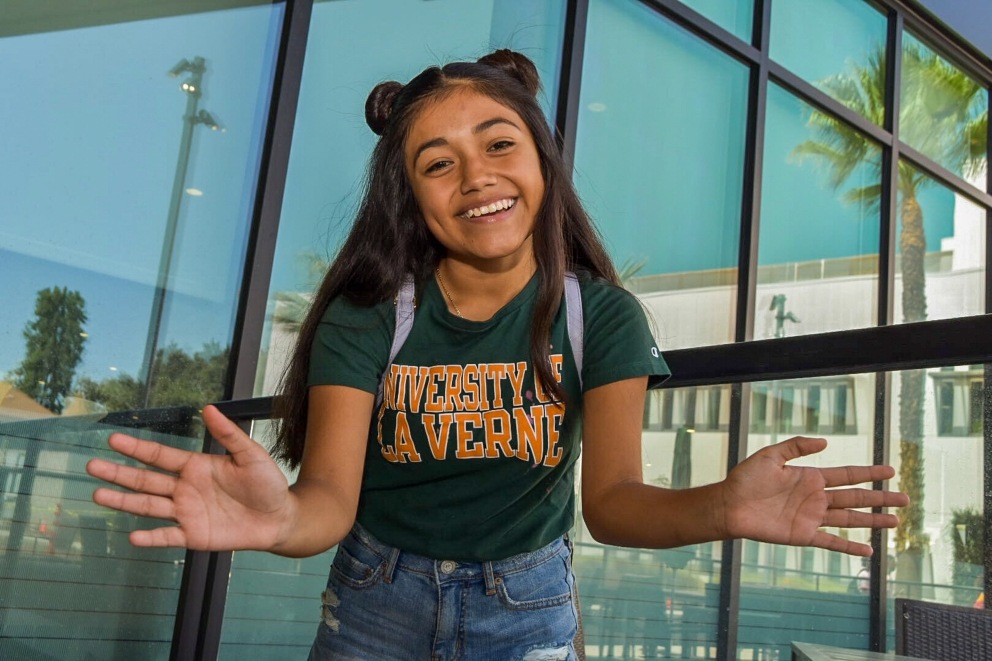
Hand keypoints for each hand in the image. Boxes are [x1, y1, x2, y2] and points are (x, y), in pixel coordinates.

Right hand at [86, 405, 291, 550]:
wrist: (280, 517)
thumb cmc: (267, 483)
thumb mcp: (251, 454)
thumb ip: (228, 434)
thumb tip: (209, 408)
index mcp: (195, 466)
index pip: (159, 456)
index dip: (137, 448)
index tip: (113, 439)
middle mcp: (184, 488)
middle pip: (145, 480)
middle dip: (119, 474)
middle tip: (92, 466)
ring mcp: (186, 513)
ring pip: (148, 506)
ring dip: (123, 502)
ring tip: (98, 495)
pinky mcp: (193, 535)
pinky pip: (167, 536)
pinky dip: (151, 538)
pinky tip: (132, 536)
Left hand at [721, 436, 908, 555]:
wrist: (729, 505)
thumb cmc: (745, 479)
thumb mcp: (771, 456)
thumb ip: (796, 447)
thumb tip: (825, 442)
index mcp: (811, 477)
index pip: (847, 474)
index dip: (869, 473)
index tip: (891, 471)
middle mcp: (816, 498)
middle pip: (855, 498)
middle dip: (880, 498)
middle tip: (905, 498)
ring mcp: (812, 517)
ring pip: (850, 519)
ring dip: (872, 521)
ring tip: (896, 521)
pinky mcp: (803, 535)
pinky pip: (832, 542)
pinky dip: (849, 547)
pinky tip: (868, 551)